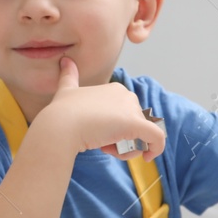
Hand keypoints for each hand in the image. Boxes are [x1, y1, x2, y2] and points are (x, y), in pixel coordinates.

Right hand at [39, 56, 165, 160]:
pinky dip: (156, 148)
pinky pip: (157, 138)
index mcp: (115, 89)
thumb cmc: (61, 111)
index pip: (126, 115)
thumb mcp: (65, 90)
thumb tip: (65, 60)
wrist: (60, 126)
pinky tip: (148, 157)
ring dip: (128, 148)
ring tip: (108, 149)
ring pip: (142, 135)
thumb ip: (68, 76)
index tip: (99, 137)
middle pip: (135, 126)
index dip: (115, 129)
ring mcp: (131, 109)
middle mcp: (127, 96)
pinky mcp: (136, 125)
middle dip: (122, 139)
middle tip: (103, 145)